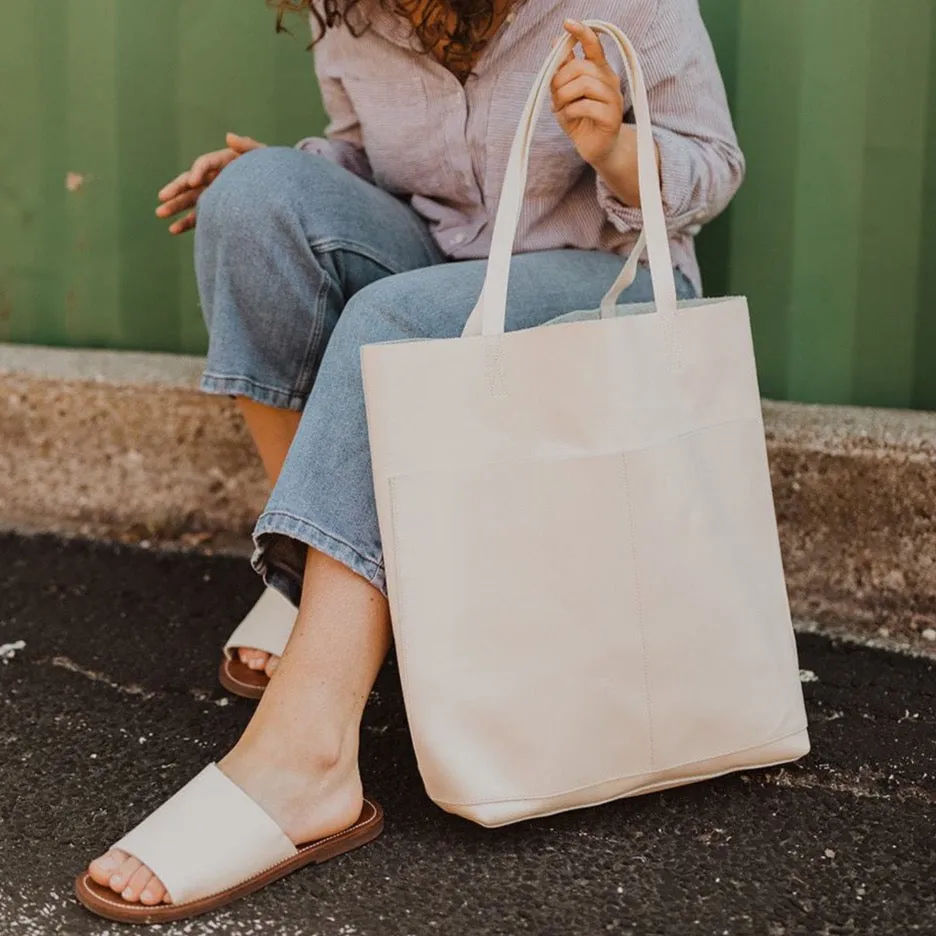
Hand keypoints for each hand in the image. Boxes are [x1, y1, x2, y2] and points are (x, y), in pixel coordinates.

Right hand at [155, 133, 264, 233]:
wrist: (282, 190)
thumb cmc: (273, 170)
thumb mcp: (263, 156)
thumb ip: (248, 146)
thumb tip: (229, 136)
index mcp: (223, 161)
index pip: (205, 163)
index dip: (198, 171)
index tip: (193, 182)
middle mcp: (215, 177)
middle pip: (191, 182)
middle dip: (176, 189)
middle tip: (162, 197)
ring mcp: (215, 194)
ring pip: (191, 200)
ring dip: (175, 206)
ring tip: (160, 213)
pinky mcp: (218, 211)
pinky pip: (200, 217)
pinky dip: (187, 223)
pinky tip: (174, 229)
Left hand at [551, 20, 625, 168]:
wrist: (595, 148)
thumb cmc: (580, 118)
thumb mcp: (567, 92)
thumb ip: (564, 70)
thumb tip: (556, 41)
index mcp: (600, 70)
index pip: (594, 45)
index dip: (581, 33)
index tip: (567, 23)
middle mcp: (610, 80)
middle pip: (582, 67)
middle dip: (561, 80)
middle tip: (553, 95)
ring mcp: (614, 98)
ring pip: (584, 85)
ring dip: (564, 96)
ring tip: (560, 107)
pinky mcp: (612, 117)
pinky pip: (586, 106)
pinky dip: (570, 112)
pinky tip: (568, 118)